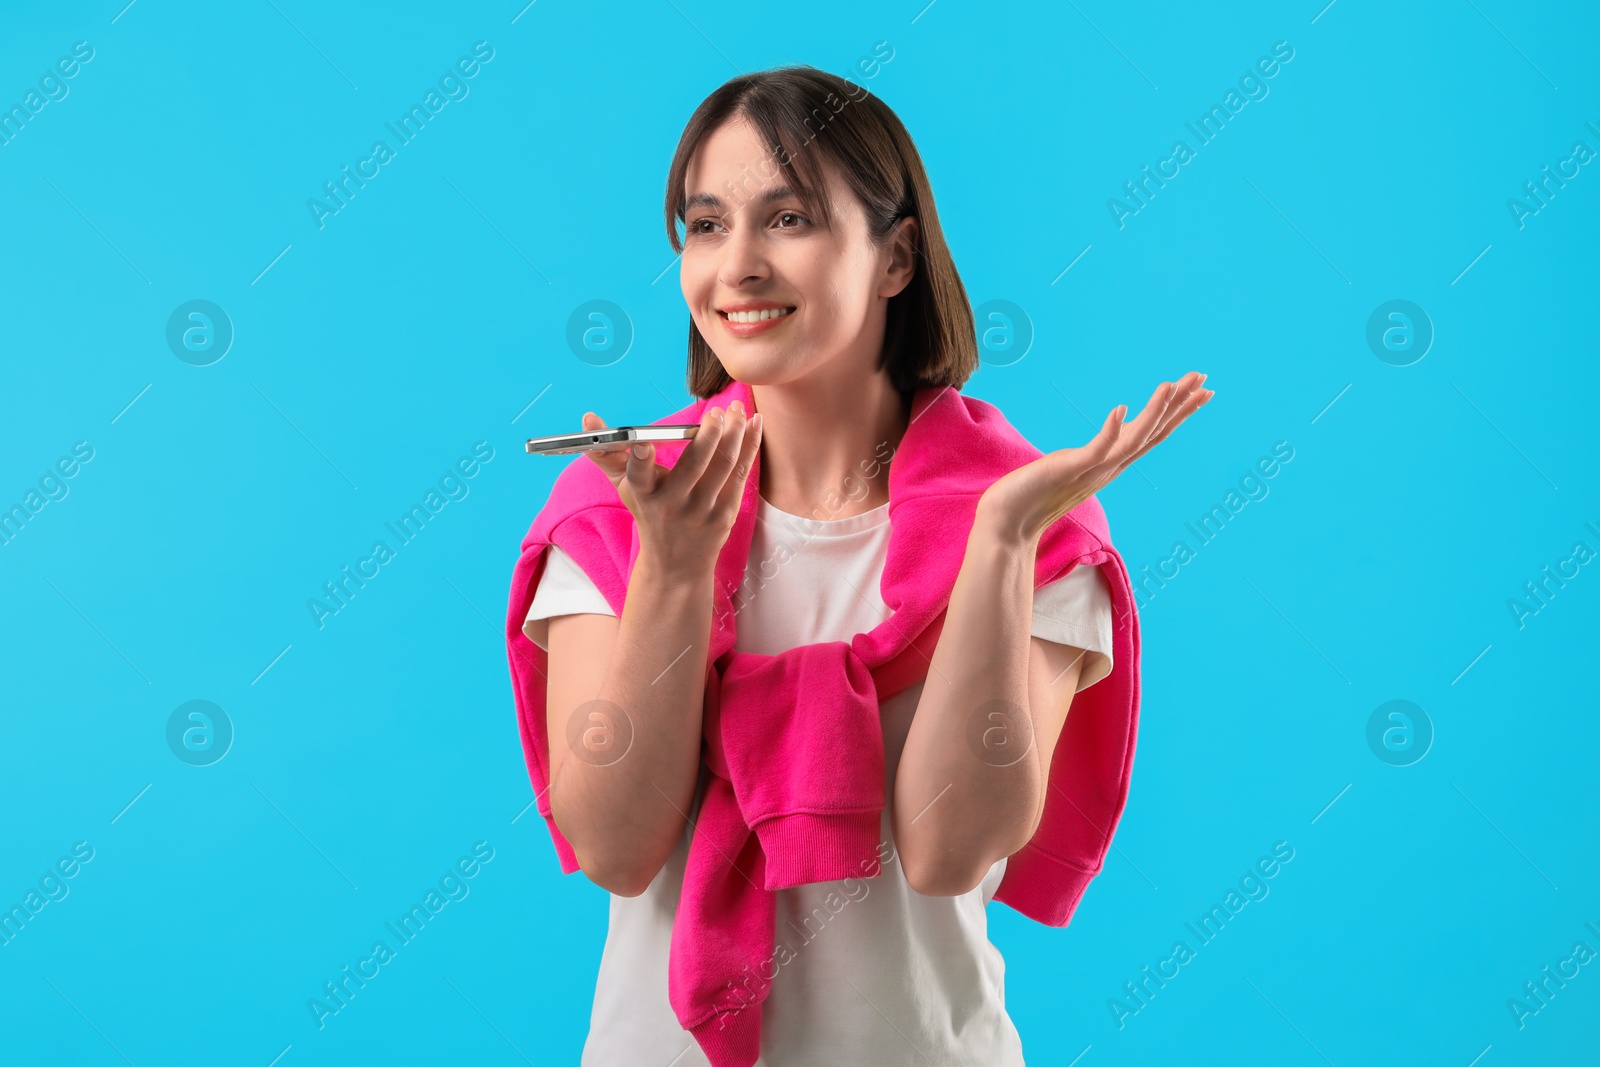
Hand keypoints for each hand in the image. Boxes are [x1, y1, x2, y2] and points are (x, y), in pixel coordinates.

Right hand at [580, 401, 762, 573]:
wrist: (677, 565)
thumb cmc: (650, 514)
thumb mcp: (626, 488)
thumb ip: (607, 453)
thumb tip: (587, 418)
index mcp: (644, 495)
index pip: (638, 476)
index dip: (639, 459)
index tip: (643, 442)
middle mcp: (673, 505)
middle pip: (693, 465)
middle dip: (708, 435)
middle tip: (717, 411)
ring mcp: (702, 511)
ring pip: (723, 466)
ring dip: (735, 434)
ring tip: (739, 409)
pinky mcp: (726, 515)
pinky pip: (741, 474)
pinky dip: (749, 446)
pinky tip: (753, 423)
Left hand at [977, 372, 1213, 543]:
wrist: (1008, 523)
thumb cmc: (1032, 495)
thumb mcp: (1071, 469)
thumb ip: (1091, 458)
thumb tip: (1102, 445)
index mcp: (1110, 464)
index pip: (1152, 434)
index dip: (1177, 413)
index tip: (1201, 391)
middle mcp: (1109, 468)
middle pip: (1153, 433)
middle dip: (1180, 406)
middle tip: (1204, 379)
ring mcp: (1092, 470)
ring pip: (1133, 439)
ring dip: (1154, 413)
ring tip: (1171, 385)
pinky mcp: (1070, 470)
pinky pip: (1096, 449)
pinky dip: (1111, 430)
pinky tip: (1120, 408)